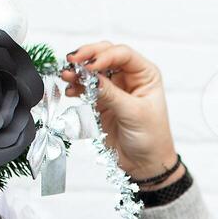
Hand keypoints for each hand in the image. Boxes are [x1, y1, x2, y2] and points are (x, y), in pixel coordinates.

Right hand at [62, 42, 181, 181]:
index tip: (90, 66)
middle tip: (72, 62)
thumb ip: (111, 93)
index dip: (104, 56)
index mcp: (145, 74)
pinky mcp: (102, 101)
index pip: (122, 54)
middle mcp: (129, 77)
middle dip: (88, 57)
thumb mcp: (133, 113)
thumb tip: (90, 76)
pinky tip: (70, 90)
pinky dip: (76, 86)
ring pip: (92, 71)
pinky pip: (86, 87)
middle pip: (105, 55)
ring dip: (78, 72)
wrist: (145, 164)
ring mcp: (114, 88)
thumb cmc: (151, 138)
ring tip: (66, 76)